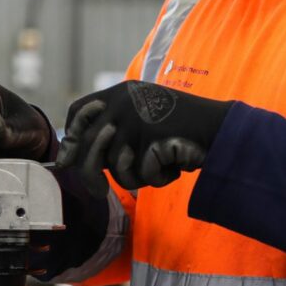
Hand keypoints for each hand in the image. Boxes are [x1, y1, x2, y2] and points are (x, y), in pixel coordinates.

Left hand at [55, 80, 230, 189]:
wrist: (219, 128)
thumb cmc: (180, 131)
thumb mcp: (142, 120)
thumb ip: (113, 131)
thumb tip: (75, 158)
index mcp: (120, 92)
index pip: (80, 111)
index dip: (72, 139)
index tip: (66, 161)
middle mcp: (123, 101)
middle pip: (90, 145)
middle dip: (90, 175)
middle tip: (99, 192)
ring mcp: (136, 119)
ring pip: (117, 165)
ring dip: (137, 177)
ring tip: (159, 164)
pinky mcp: (150, 138)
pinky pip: (142, 173)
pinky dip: (158, 178)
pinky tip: (173, 164)